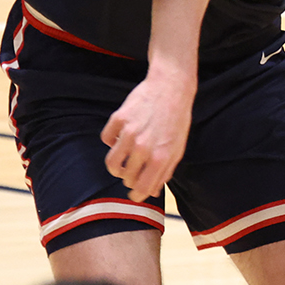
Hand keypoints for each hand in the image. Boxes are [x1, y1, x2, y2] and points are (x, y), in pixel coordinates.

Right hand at [100, 69, 197, 201]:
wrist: (171, 88)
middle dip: (128, 179)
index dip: (137, 195)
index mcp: (161, 158)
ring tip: (122, 162)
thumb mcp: (177, 149)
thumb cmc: (177, 121)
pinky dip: (111, 142)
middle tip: (132, 172)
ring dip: (116, 166)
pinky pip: (106, 140)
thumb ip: (165, 172)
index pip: (143, 189)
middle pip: (126, 178)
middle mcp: (144, 148)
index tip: (134, 194)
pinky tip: (120, 138)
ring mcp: (129, 133)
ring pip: (112, 163)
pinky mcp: (119, 119)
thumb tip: (153, 192)